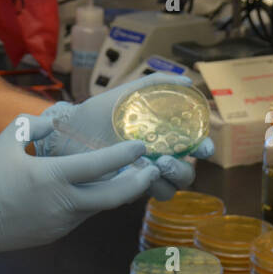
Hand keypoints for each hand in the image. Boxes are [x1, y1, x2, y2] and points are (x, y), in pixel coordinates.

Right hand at [0, 112, 158, 263]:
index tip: (141, 145)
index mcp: (52, 178)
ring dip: (114, 192)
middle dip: (138, 182)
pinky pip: (80, 215)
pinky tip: (94, 190)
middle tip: (151, 168)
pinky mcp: (54, 234)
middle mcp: (62, 204)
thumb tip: (61, 121)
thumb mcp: (9, 139)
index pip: (100, 166)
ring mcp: (60, 223)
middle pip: (114, 197)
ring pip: (98, 207)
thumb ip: (38, 124)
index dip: (125, 154)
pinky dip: (91, 202)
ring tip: (128, 176)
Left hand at [35, 72, 215, 200]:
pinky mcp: (125, 189)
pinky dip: (145, 187)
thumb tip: (186, 79)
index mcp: (164, 137)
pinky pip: (145, 195)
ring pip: (170, 188)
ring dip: (167, 180)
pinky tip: (133, 173)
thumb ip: (156, 83)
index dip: (205, 147)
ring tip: (153, 166)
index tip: (205, 147)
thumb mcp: (128, 94)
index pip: (194, 146)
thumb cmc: (98, 112)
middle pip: (186, 173)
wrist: (67, 130)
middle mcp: (157, 158)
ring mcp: (142, 176)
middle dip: (184, 169)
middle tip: (166, 159)